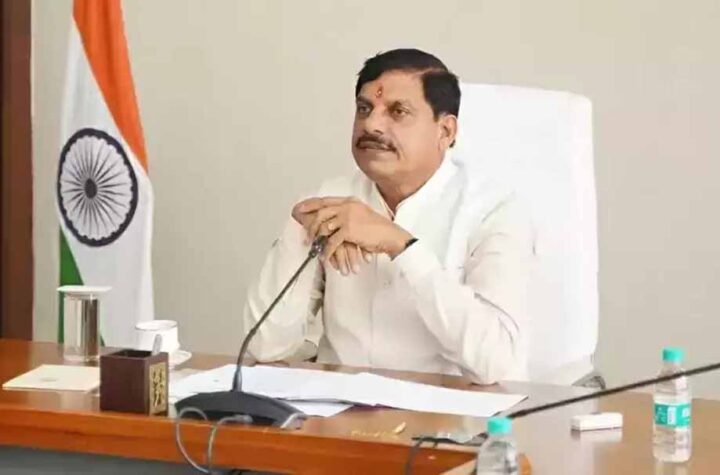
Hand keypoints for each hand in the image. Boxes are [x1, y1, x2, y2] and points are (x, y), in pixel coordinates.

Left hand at [295, 197, 413, 261]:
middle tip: (305, 236)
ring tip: (315, 248)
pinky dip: (327, 250)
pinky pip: (332, 241)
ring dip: (318, 240)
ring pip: (324, 227)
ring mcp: (348, 217)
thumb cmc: (379, 229)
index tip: (299, 209)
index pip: (325, 201)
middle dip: (310, 225)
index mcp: (350, 202)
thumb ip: (347, 215)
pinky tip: (325, 256)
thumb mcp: (362, 216)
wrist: (390, 236)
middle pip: (321, 213)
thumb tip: (332, 223)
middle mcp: (347, 206)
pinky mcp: (349, 229)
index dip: (310, 205)